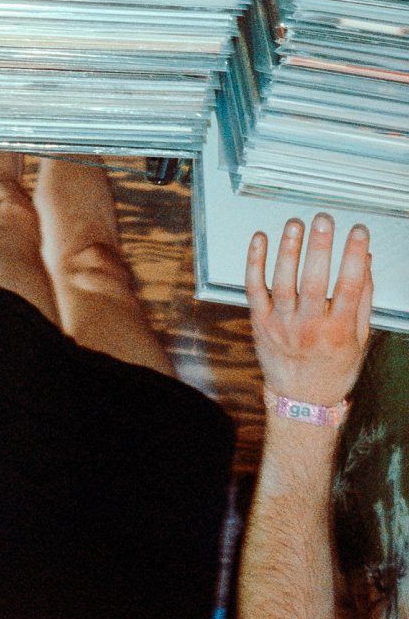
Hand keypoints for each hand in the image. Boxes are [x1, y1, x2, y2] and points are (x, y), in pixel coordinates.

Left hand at [245, 213, 373, 405]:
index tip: (358, 232)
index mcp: (338, 331)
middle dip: (320, 247)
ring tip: (295, 224)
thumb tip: (364, 261)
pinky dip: (255, 262)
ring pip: (283, 281)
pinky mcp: (259, 321)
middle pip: (315, 281)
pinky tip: (260, 240)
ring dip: (288, 249)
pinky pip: (254, 287)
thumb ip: (363, 300)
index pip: (350, 286)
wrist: (301, 398)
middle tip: (324, 220)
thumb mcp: (360, 340)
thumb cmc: (333, 369)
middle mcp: (308, 327)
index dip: (354, 256)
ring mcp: (281, 324)